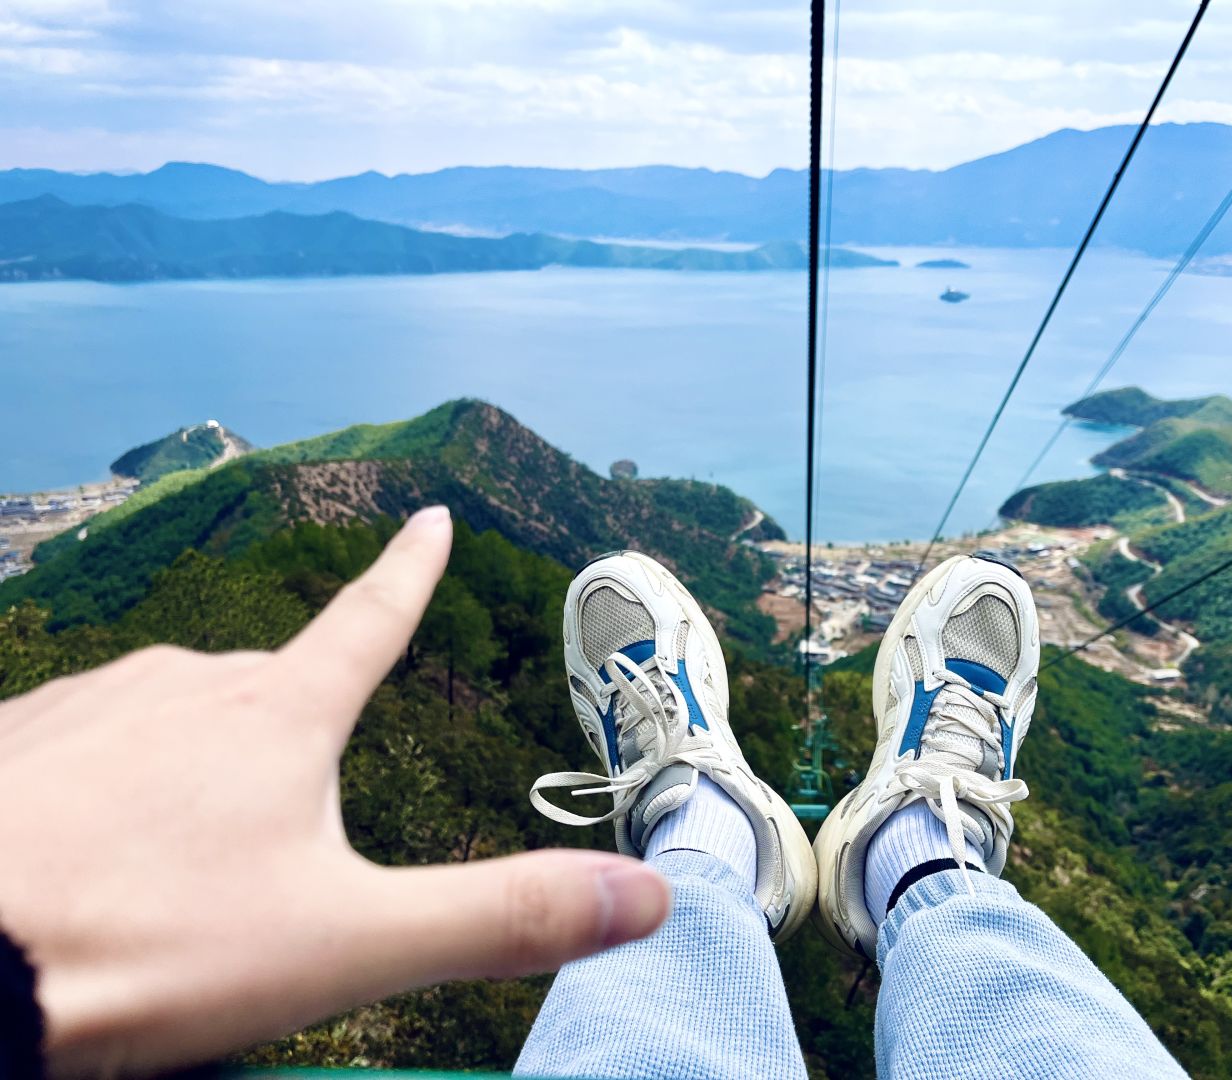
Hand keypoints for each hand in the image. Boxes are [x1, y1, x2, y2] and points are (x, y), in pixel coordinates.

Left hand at [0, 506, 669, 1077]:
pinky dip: (99, 788)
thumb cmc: (148, 945)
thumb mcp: (347, 944)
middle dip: (287, 745)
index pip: (370, 620)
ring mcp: (89, 701)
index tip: (431, 514)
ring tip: (165, 872)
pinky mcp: (12, 736)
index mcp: (279, 713)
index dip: (409, 572)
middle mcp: (187, 680)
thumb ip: (498, 917)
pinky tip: (77, 853)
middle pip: (268, 692)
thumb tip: (647, 897)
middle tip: (270, 855)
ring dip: (190, 774)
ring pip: (173, 718)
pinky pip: (82, 745)